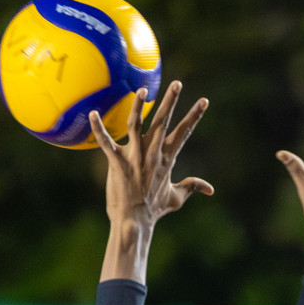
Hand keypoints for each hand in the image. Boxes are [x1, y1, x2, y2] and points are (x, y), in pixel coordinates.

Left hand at [93, 81, 212, 281]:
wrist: (135, 221)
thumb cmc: (154, 210)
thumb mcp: (176, 198)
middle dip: (171, 101)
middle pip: (163, 122)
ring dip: (139, 105)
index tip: (204, 101)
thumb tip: (210, 189)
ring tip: (143, 89)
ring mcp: (135, 157)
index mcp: (167, 159)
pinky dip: (99, 128)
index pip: (184, 132)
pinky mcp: (117, 163)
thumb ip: (192, 187)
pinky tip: (93, 113)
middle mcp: (153, 154)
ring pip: (137, 124)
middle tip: (177, 83)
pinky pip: (106, 142)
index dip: (195, 116)